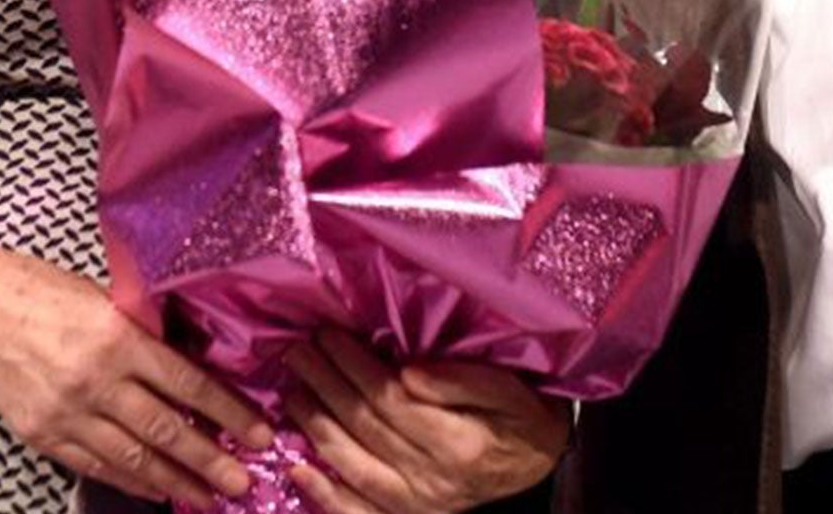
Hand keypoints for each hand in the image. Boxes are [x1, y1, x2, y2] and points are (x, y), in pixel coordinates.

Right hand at [0, 206, 268, 506]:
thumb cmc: (49, 294)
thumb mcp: (110, 301)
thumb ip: (149, 335)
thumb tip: (200, 363)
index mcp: (119, 338)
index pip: (187, 384)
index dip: (229, 413)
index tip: (261, 433)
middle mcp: (96, 380)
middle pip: (165, 431)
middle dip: (210, 460)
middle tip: (244, 481)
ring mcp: (68, 414)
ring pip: (132, 458)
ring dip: (176, 481)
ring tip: (208, 497)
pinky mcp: (44, 436)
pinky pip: (97, 466)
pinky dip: (131, 481)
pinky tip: (158, 491)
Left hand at [282, 331, 569, 512]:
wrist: (541, 462)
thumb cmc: (523, 414)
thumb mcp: (507, 387)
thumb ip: (461, 379)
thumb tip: (408, 371)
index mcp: (459, 443)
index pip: (390, 399)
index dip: (354, 367)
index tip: (329, 336)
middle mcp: (432, 479)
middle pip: (365, 427)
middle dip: (326, 385)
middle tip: (296, 352)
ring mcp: (417, 503)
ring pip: (353, 465)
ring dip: (315, 427)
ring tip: (291, 391)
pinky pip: (358, 511)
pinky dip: (324, 495)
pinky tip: (297, 470)